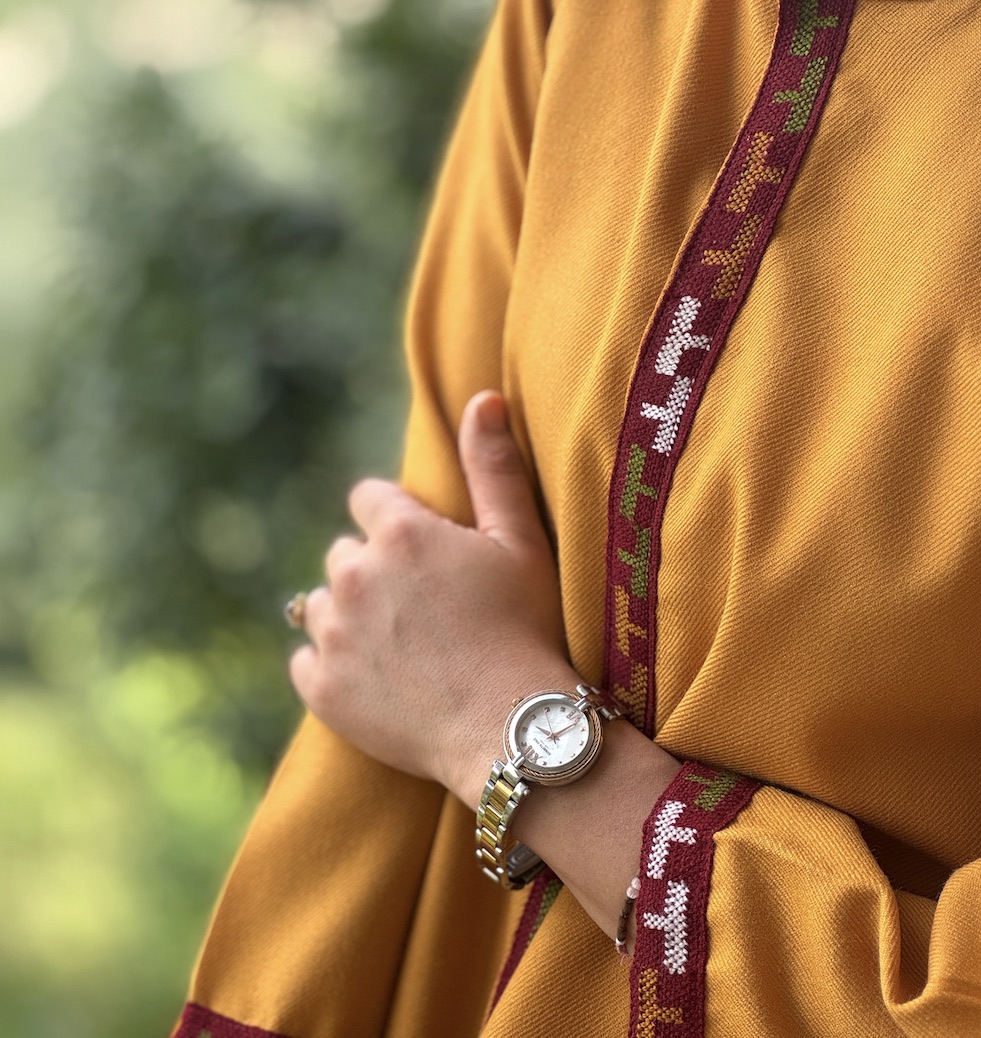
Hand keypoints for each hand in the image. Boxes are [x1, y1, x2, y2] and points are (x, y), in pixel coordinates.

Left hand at [288, 391, 579, 806]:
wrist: (510, 730)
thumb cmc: (526, 629)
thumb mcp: (519, 541)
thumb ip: (493, 467)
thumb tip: (481, 398)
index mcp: (399, 532)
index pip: (368, 498)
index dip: (397, 522)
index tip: (426, 553)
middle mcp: (352, 575)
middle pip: (344, 554)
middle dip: (373, 571)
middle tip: (422, 609)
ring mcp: (332, 634)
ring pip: (319, 606)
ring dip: (348, 617)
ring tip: (400, 648)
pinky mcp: (320, 689)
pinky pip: (306, 662)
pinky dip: (332, 668)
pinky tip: (377, 680)